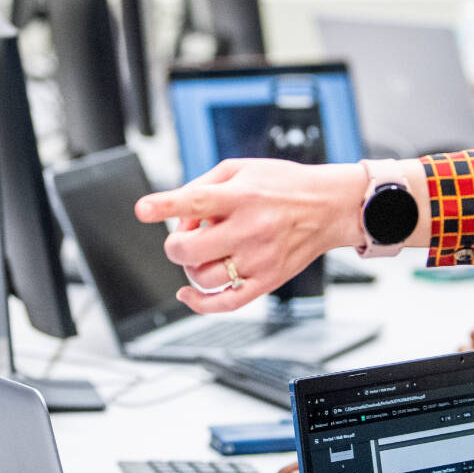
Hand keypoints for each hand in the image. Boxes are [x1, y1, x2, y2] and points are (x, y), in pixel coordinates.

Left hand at [134, 160, 367, 313]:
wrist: (329, 206)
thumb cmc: (284, 185)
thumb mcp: (242, 169)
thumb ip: (203, 186)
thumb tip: (176, 213)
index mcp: (243, 196)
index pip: (197, 202)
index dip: (165, 206)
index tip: (143, 209)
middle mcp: (250, 229)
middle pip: (190, 250)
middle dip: (175, 245)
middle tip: (185, 238)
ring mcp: (259, 259)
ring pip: (203, 277)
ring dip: (190, 267)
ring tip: (202, 254)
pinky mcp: (267, 280)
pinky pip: (226, 303)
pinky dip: (199, 303)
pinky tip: (188, 293)